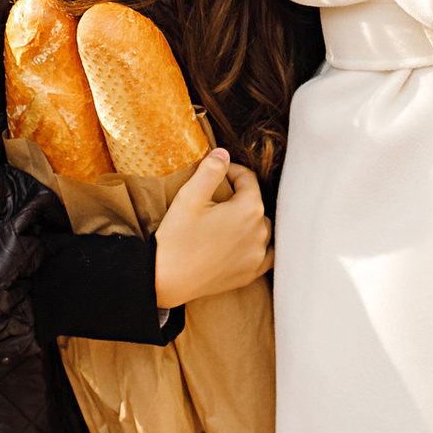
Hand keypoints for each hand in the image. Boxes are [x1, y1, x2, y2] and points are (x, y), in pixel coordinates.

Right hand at [153, 150, 270, 306]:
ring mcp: (257, 255)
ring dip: (250, 220)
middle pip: (256, 204)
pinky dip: (259, 246)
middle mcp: (261, 232)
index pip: (248, 179)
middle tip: (217, 198)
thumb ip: (211, 170)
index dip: (231, 171)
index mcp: (249, 209)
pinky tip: (247, 243)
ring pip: (263, 228)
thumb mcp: (190, 196)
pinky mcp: (251, 273)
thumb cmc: (176, 237)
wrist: (166, 279)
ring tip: (228, 219)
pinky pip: (266, 255)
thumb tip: (223, 153)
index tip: (216, 172)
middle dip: (240, 196)